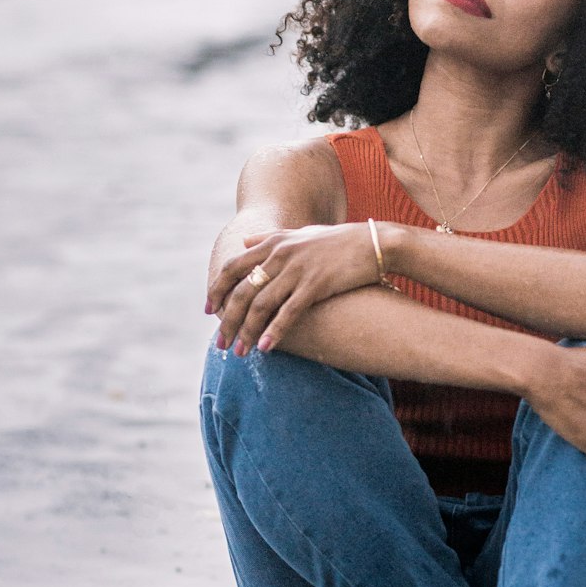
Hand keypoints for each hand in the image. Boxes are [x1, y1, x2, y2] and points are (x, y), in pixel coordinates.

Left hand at [206, 224, 379, 353]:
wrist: (375, 243)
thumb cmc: (339, 241)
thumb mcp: (300, 233)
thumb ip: (270, 237)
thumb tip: (244, 240)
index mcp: (273, 243)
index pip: (232, 268)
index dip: (217, 290)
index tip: (210, 311)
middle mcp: (280, 255)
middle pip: (242, 291)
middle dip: (228, 321)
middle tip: (221, 343)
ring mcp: (297, 270)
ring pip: (260, 305)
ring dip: (247, 332)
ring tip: (241, 353)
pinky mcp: (315, 285)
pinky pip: (288, 313)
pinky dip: (274, 332)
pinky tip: (266, 348)